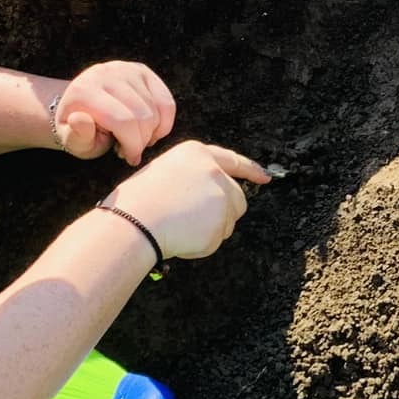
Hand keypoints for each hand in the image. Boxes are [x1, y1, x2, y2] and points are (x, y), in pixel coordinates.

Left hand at [52, 61, 176, 164]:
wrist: (82, 106)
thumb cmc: (80, 130)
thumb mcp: (74, 141)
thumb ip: (76, 136)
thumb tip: (79, 120)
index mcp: (84, 91)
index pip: (123, 121)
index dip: (132, 145)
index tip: (129, 158)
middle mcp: (105, 73)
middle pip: (143, 116)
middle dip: (142, 141)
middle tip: (133, 151)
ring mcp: (125, 69)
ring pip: (156, 110)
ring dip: (152, 133)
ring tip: (136, 140)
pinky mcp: (141, 70)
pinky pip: (166, 102)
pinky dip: (164, 123)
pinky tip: (151, 132)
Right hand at [104, 141, 270, 260]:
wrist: (133, 222)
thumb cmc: (137, 201)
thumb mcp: (164, 173)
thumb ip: (192, 177)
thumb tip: (207, 195)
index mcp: (197, 153)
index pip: (233, 161)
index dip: (251, 170)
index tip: (265, 177)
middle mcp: (214, 171)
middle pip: (237, 197)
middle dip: (223, 213)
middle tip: (191, 221)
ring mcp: (221, 197)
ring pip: (229, 220)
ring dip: (211, 229)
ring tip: (180, 226)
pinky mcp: (221, 222)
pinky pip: (217, 239)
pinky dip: (202, 244)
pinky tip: (181, 237)